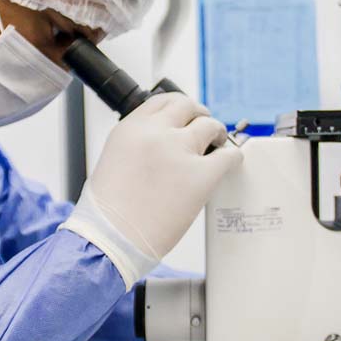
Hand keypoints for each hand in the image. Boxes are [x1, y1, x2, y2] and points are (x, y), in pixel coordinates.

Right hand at [61, 93, 243, 288]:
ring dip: (217, 134)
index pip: (162, 101)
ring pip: (211, 126)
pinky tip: (228, 165)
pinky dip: (232, 158)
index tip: (185, 117)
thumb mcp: (114, 160)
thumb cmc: (108, 211)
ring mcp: (180, 152)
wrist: (110, 239)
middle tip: (205, 129)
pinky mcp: (201, 176)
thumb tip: (163, 142)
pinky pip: (229, 156)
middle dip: (199, 115)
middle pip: (188, 106)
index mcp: (131, 128)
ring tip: (217, 147)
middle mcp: (155, 133)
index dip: (178, 108)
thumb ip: (139, 144)